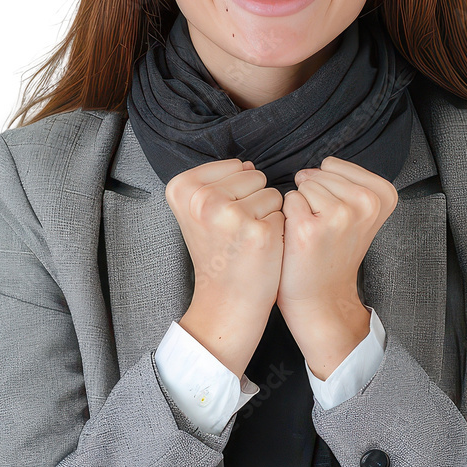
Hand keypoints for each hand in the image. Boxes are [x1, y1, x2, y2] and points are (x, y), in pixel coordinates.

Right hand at [165, 158, 283, 376]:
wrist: (226, 301)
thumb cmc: (219, 253)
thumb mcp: (199, 212)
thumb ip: (217, 182)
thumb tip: (248, 165)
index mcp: (183, 188)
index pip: (234, 165)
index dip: (234, 193)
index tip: (220, 219)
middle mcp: (203, 199)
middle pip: (254, 176)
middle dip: (252, 201)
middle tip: (234, 232)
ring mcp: (231, 215)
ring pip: (272, 193)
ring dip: (266, 215)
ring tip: (247, 239)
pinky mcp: (259, 232)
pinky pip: (283, 212)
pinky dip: (278, 230)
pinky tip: (261, 249)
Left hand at [276, 155, 398, 328]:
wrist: (322, 297)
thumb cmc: (334, 251)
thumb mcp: (359, 214)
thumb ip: (347, 181)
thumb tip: (311, 169)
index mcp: (382, 197)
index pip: (333, 165)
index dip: (327, 190)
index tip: (338, 218)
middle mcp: (364, 204)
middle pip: (317, 173)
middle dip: (314, 197)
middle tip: (324, 229)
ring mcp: (337, 216)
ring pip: (303, 186)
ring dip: (301, 207)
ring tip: (314, 233)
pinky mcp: (308, 228)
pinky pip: (288, 200)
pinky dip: (287, 217)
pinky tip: (299, 239)